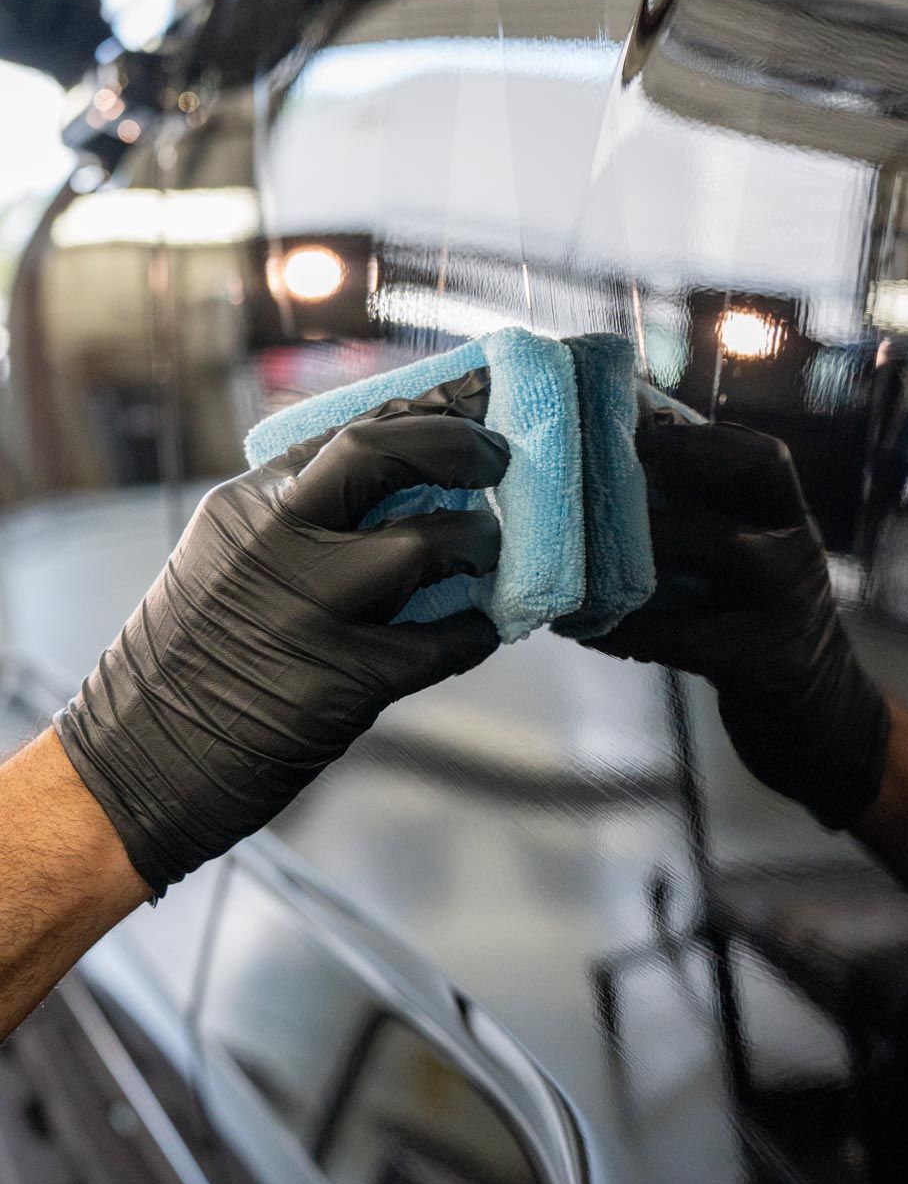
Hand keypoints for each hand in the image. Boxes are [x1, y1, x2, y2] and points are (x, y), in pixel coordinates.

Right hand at [56, 375, 507, 894]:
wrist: (135, 764)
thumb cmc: (183, 668)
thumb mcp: (220, 562)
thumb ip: (292, 524)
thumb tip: (393, 496)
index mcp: (246, 505)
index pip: (345, 431)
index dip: (418, 420)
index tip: (464, 420)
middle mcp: (276, 539)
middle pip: (380, 453)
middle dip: (455, 446)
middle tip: (496, 459)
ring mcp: (311, 607)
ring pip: (426, 543)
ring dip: (477, 546)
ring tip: (487, 556)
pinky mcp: (344, 678)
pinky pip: (442, 641)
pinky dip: (473, 632)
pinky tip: (476, 631)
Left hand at [596, 422, 889, 829]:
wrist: (819, 713)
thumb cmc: (759, 623)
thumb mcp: (752, 563)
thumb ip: (704, 521)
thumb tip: (612, 469)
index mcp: (788, 520)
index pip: (761, 456)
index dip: (702, 435)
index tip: (635, 422)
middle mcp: (795, 551)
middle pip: (748, 481)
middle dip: (674, 464)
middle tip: (602, 465)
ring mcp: (786, 605)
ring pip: (720, 547)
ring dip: (646, 539)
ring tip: (580, 542)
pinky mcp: (762, 662)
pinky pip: (683, 637)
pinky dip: (626, 629)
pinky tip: (581, 626)